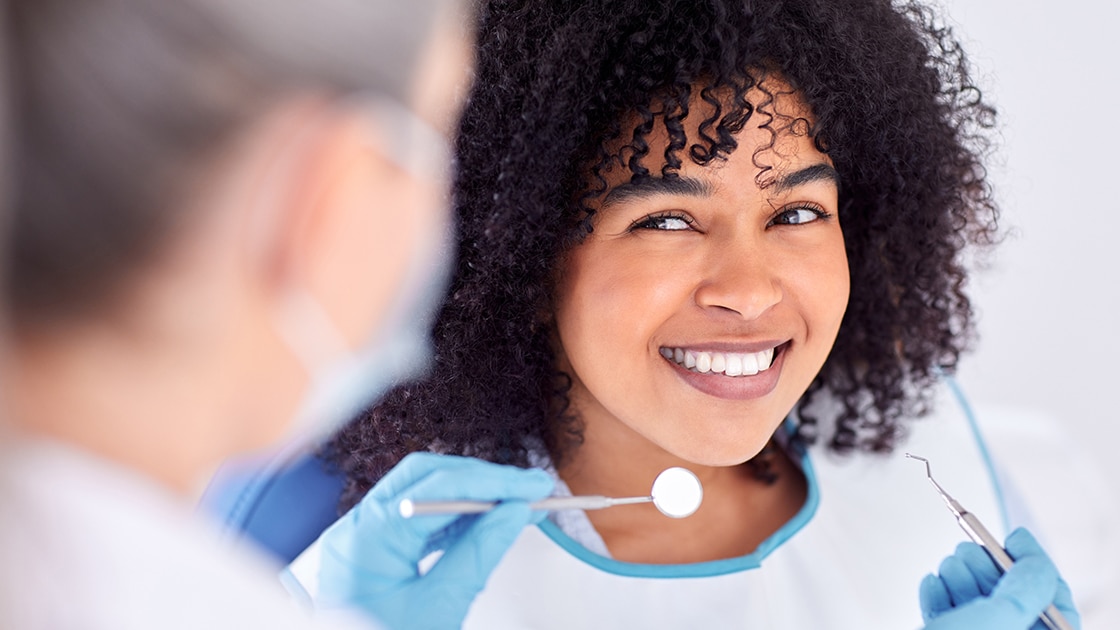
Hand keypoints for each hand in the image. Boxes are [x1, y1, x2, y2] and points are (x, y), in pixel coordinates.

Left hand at [314, 452, 553, 629]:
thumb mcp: (438, 608)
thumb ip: (478, 555)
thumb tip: (512, 514)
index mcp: (366, 538)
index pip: (439, 488)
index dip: (493, 482)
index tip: (532, 488)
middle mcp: (356, 529)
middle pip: (427, 479)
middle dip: (482, 481)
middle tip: (527, 490)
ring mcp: (362, 541)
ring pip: (422, 496)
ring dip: (471, 498)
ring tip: (514, 506)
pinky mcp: (372, 555)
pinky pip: (416, 522)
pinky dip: (453, 519)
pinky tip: (483, 524)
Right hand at [919, 527, 1079, 629]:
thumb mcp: (1002, 616)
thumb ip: (1026, 582)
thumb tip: (1028, 551)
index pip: (1054, 601)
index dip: (1036, 564)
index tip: (1014, 536)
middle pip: (1011, 599)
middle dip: (987, 569)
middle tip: (969, 551)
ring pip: (976, 604)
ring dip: (959, 577)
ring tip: (948, 568)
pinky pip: (947, 615)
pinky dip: (938, 595)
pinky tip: (932, 585)